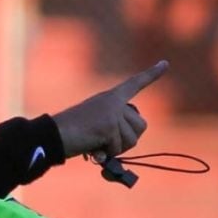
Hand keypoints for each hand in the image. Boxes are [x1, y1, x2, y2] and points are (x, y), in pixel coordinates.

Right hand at [51, 60, 167, 159]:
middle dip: (128, 140)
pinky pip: (116, 148)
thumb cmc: (69, 133)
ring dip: (116, 149)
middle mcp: (114, 102)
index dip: (151, 75)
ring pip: (131, 140)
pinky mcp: (109, 126)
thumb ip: (112, 132)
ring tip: (97, 144)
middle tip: (107, 143)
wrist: (52, 134)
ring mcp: (112, 113)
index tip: (165, 64)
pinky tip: (92, 148)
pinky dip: (105, 154)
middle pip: (140, 126)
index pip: (134, 83)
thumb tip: (120, 150)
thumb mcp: (94, 127)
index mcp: (110, 97)